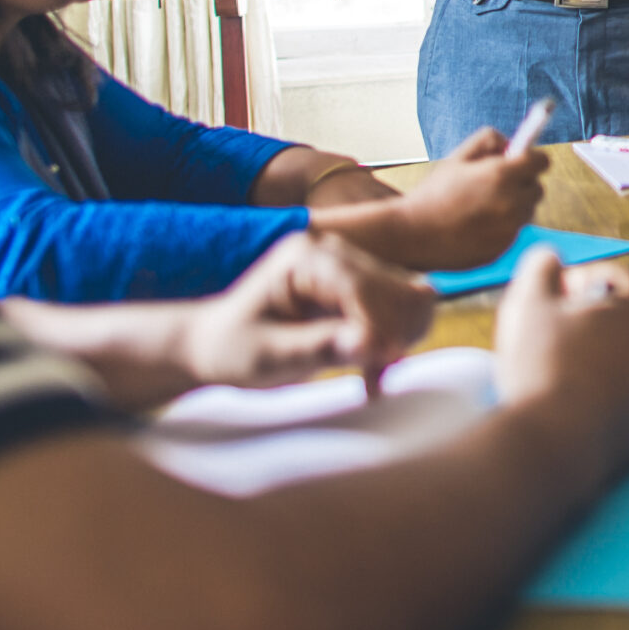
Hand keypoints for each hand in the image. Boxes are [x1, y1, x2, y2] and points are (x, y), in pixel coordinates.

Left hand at [181, 232, 434, 390]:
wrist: (220, 344)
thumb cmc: (234, 349)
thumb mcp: (266, 357)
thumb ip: (318, 348)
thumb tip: (368, 345)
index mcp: (304, 257)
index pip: (361, 285)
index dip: (378, 326)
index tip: (382, 364)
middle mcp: (332, 251)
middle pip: (394, 287)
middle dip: (392, 334)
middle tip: (376, 378)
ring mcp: (350, 265)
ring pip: (408, 295)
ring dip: (401, 337)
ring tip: (375, 375)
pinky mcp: (361, 285)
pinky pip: (403, 307)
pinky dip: (399, 339)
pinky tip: (376, 368)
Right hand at [389, 128, 548, 269]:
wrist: (412, 235)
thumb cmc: (433, 194)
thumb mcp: (457, 158)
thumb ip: (488, 141)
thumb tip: (510, 145)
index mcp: (501, 175)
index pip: (541, 162)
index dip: (532, 159)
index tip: (521, 161)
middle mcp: (511, 203)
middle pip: (537, 188)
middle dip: (523, 183)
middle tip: (498, 184)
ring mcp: (509, 229)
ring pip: (526, 212)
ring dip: (514, 206)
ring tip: (482, 206)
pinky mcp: (502, 249)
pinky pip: (513, 232)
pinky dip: (502, 227)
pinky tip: (476, 226)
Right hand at [497, 249, 628, 482]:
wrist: (554, 445)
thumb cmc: (542, 365)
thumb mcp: (529, 301)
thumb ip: (540, 267)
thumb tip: (550, 258)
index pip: (613, 279)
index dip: (576, 280)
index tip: (550, 295)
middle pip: (622, 323)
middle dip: (588, 323)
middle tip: (549, 333)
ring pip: (622, 366)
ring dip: (593, 363)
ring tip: (553, 373)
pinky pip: (618, 406)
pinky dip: (597, 402)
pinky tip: (564, 408)